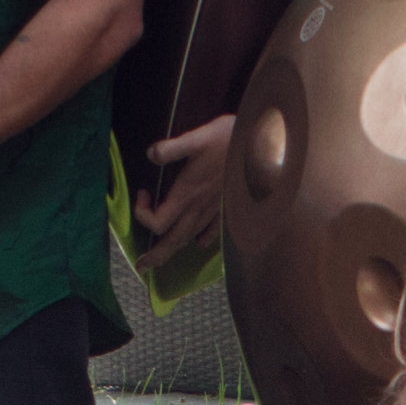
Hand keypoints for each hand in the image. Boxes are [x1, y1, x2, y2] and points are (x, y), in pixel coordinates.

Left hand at [132, 122, 232, 270]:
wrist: (265, 146)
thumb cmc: (232, 140)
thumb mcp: (199, 138)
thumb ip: (172, 148)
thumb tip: (150, 154)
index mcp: (187, 194)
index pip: (158, 222)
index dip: (143, 213)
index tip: (143, 192)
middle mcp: (199, 208)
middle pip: (172, 241)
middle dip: (155, 255)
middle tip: (141, 266)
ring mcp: (215, 211)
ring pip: (190, 239)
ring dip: (173, 250)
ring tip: (161, 259)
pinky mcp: (227, 208)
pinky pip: (212, 233)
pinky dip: (202, 239)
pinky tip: (198, 242)